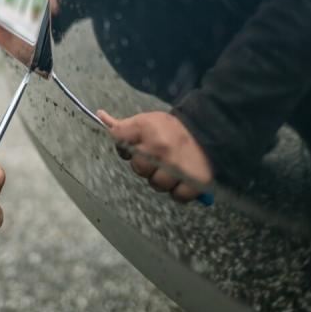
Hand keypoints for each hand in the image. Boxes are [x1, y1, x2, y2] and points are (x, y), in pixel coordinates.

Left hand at [97, 110, 211, 201]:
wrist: (210, 130)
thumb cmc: (173, 128)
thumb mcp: (148, 120)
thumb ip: (124, 125)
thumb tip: (100, 115)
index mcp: (147, 129)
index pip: (118, 139)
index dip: (125, 146)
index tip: (136, 145)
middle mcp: (160, 149)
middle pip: (138, 169)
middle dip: (146, 165)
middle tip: (159, 157)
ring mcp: (177, 167)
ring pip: (156, 185)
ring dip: (163, 179)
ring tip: (172, 167)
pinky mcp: (194, 182)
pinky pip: (177, 196)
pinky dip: (179, 191)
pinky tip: (183, 178)